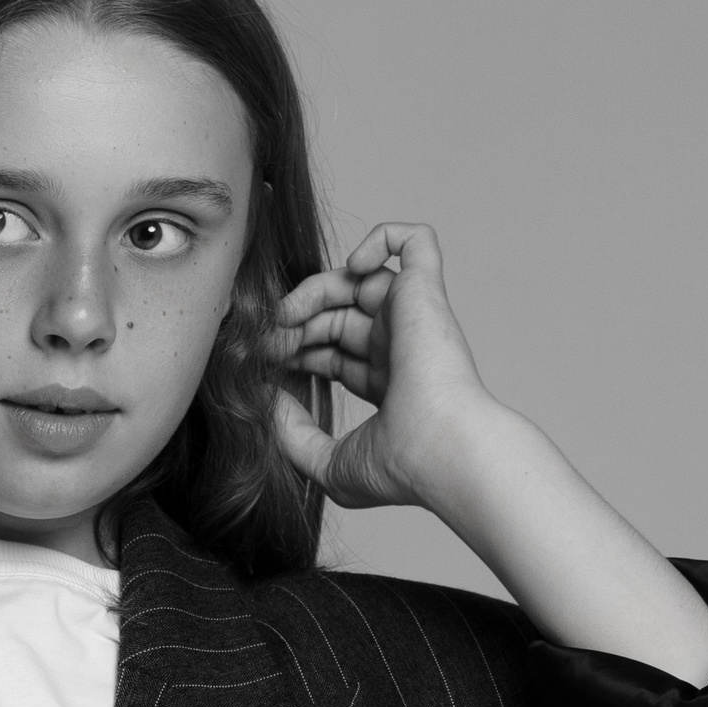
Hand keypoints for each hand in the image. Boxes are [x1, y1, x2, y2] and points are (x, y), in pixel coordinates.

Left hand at [269, 223, 494, 510]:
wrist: (443, 453)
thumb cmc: (401, 468)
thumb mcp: (329, 464)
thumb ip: (294, 437)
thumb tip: (270, 402)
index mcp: (387, 384)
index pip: (332, 352)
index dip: (294, 350)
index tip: (263, 363)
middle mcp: (402, 347)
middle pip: (336, 315)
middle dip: (293, 324)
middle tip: (264, 342)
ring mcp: (414, 318)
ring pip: (359, 278)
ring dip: (313, 289)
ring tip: (284, 314)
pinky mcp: (426, 292)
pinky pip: (415, 241)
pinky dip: (382, 238)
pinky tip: (353, 266)